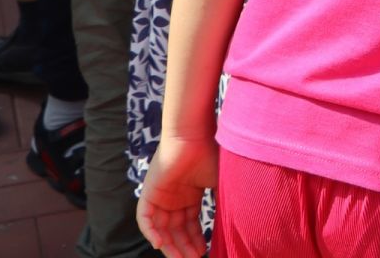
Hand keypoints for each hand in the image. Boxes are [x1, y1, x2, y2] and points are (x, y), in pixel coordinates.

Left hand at [137, 135, 217, 257]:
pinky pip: (144, 219)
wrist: (194, 134)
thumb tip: (235, 223)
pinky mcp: (149, 192)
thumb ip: (223, 203)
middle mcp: (173, 197)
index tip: (205, 252)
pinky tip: (160, 244)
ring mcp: (160, 195)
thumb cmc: (210, 154)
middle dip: (184, 246)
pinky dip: (150, 232)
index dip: (196, 239)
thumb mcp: (220, 184)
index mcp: (189, 194)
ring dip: (169, 245)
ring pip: (160, 228)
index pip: (190, 224)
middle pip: (175, 230)